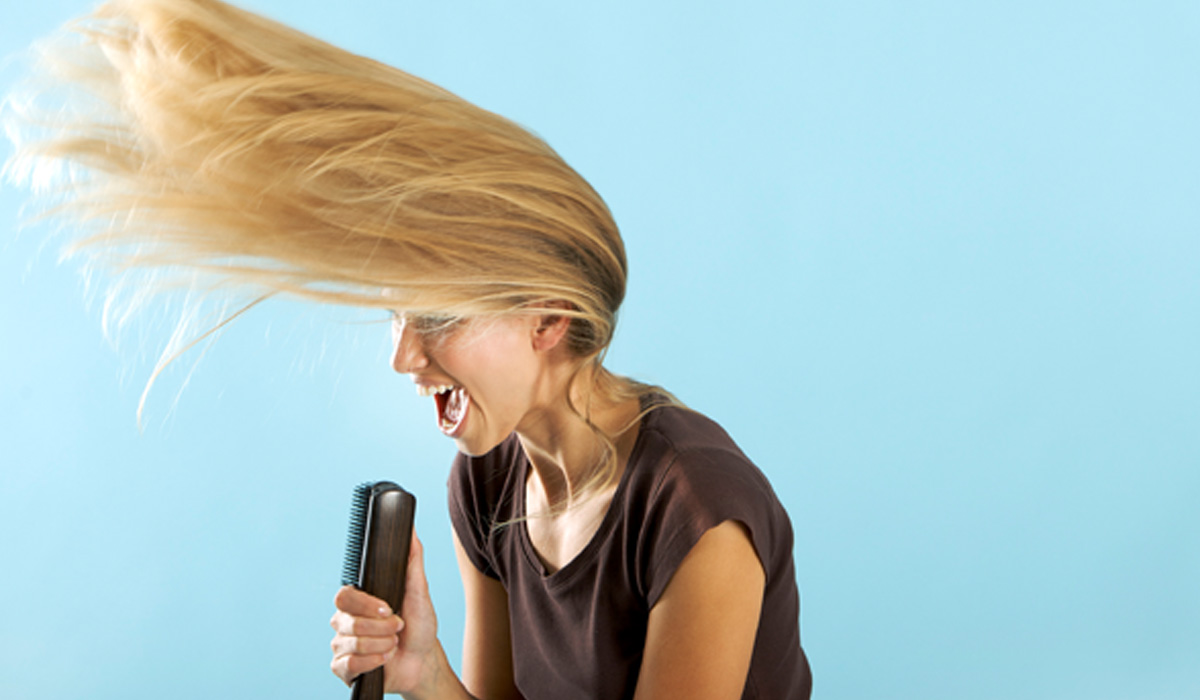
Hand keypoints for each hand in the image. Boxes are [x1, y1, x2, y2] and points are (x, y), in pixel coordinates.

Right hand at [330, 533, 438, 693]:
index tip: (389, 609)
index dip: (366, 605)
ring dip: (382, 645)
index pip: (344, 595)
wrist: (422, 661)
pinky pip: (349, 664)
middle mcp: (345, 620)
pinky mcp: (343, 668)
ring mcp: (342, 644)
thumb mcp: (419, 591)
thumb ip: (412, 560)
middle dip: (380, 627)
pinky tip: (383, 659)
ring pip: (353, 644)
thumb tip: (411, 531)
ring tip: (393, 644)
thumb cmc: (419, 626)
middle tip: (397, 627)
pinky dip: (373, 662)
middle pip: (347, 621)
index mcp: (358, 600)